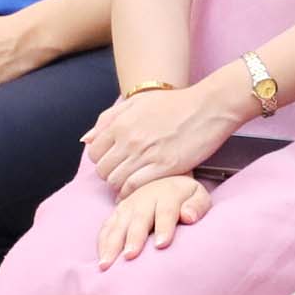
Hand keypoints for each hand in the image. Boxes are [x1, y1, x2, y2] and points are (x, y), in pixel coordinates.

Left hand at [82, 79, 237, 196]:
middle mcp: (129, 139)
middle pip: (103, 170)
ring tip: (130, 182)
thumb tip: (87, 140)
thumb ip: (108, 120)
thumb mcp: (137, 103)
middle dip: (110, 174)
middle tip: (122, 174)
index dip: (102, 160)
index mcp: (121, 123)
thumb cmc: (174, 104)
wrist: (208, 107)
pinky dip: (132, 191)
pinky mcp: (164, 167)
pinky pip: (135, 187)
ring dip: (120, 185)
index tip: (113, 161)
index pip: (94, 153)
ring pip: (116, 181)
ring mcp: (146, 154)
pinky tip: (139, 190)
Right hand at [96, 173, 207, 264]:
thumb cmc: (185, 197)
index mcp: (168, 194)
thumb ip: (197, 206)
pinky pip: (106, 228)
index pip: (166, 211)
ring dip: (112, 244)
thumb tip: (188, 216)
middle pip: (139, 220)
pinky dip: (102, 243)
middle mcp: (145, 198)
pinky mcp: (117, 213)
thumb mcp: (198, 196)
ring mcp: (128, 206)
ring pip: (118, 225)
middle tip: (130, 256)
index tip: (161, 245)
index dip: (163, 227)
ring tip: (107, 264)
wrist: (166, 181)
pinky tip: (101, 260)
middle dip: (134, 238)